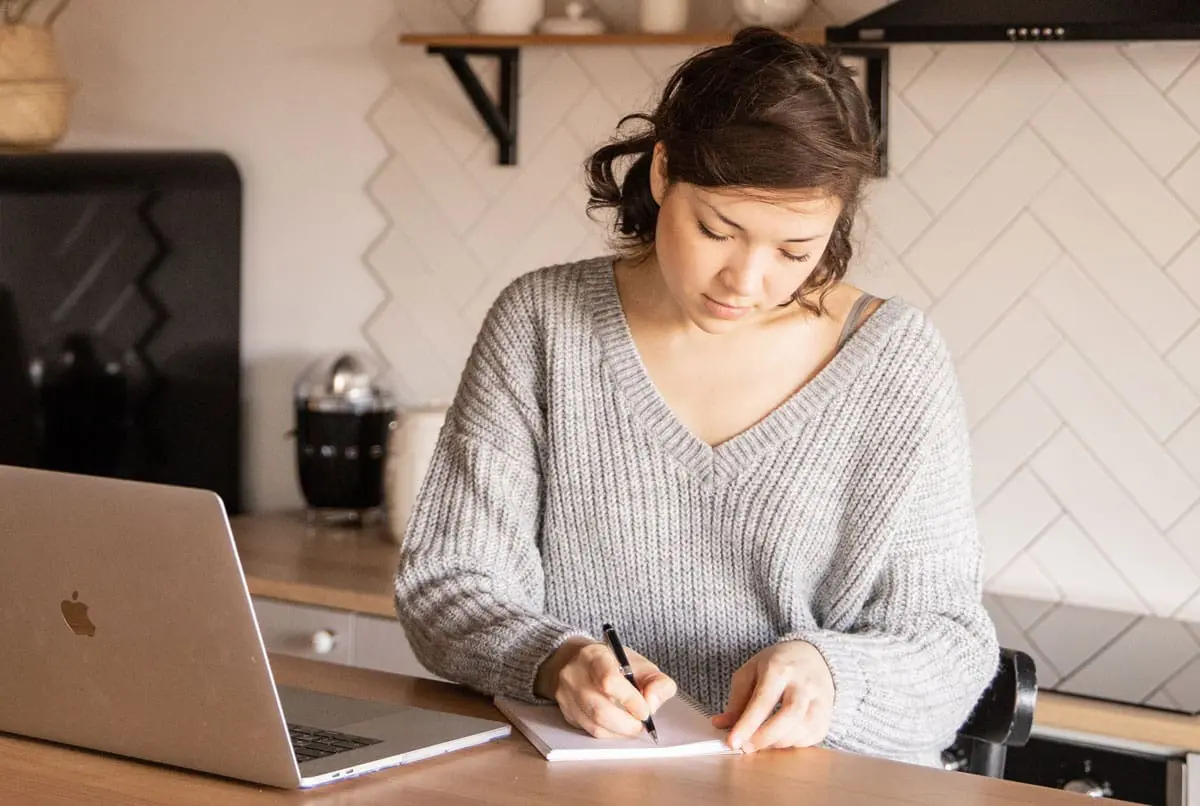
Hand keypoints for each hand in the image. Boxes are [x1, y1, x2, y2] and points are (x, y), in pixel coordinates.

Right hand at [535, 637, 677, 738]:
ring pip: (594, 725)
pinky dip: (610, 734)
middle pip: (600, 709)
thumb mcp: (641, 665)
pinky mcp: (567, 712)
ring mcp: (567, 695)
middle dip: (627, 724)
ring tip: (633, 726)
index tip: (645, 711)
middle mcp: (575, 675)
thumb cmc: (614, 665)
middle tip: (641, 725)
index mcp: (595, 656)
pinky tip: (619, 727)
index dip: (630, 700)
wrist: (579, 662)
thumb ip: (658, 683)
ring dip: (620, 731)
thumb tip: (652, 705)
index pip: (609, 680)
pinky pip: (590, 731)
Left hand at [712, 641, 833, 752]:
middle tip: (747, 747)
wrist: (813, 656)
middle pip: (789, 715)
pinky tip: (780, 739)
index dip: (747, 724)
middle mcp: (803, 683)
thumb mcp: (751, 671)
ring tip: (761, 742)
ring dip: (778, 742)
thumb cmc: (778, 664)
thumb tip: (720, 724)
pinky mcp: (827, 714)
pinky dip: (794, 744)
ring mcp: (820, 699)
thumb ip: (736, 699)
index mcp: (780, 668)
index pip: (763, 700)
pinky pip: (812, 736)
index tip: (732, 742)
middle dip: (765, 737)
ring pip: (803, 728)